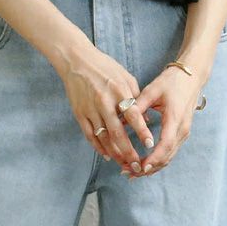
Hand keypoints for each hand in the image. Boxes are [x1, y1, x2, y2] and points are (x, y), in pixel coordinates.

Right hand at [55, 42, 154, 170]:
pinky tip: (106, 155)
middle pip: (118, 133)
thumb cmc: (104, 67)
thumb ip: (137, 97)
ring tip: (124, 164)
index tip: (150, 145)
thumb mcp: (126, 77)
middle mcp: (104, 102)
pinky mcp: (80, 113)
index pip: (133, 115)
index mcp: (119, 91)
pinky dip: (98, 147)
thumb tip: (146, 119)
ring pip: (103, 138)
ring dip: (114, 153)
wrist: (76, 61)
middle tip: (138, 165)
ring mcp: (90, 109)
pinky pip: (90, 135)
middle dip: (128, 152)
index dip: (141, 132)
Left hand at [126, 64, 205, 177]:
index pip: (165, 144)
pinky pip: (170, 152)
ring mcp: (184, 133)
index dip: (153, 158)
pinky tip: (144, 164)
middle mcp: (182, 129)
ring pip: (169, 157)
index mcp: (175, 118)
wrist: (191, 77)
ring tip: (132, 171)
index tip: (140, 167)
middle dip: (148, 168)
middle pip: (167, 157)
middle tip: (128, 172)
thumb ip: (137, 106)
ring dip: (152, 167)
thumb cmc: (171, 82)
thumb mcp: (152, 90)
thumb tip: (119, 118)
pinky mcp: (181, 134)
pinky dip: (157, 161)